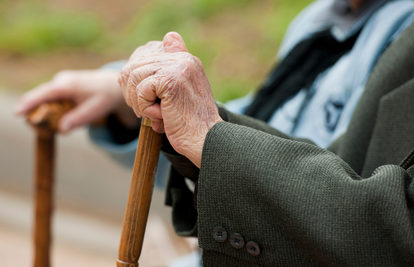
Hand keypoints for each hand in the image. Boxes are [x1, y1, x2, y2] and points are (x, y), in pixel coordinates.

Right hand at [14, 69, 132, 132]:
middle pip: (40, 96)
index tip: (16, 113)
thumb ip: (78, 119)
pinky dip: (53, 107)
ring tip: (67, 118)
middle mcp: (60, 80)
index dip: (28, 104)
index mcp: (66, 85)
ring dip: (47, 111)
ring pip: (46, 98)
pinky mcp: (61, 84)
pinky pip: (52, 97)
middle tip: (37, 127)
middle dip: (34, 111)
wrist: (112, 85)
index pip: (43, 94)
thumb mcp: (94, 110)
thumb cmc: (104, 97)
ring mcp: (60, 81)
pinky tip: (69, 113)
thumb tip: (61, 129)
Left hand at [119, 32, 222, 166]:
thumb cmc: (191, 123)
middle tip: (143, 110)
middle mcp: (183, 58)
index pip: (146, 51)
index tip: (144, 95)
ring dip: (138, 101)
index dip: (136, 74)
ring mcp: (177, 67)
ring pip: (134, 76)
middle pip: (134, 65)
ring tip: (155, 114)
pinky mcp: (170, 80)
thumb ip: (171, 69)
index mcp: (186, 59)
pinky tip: (161, 116)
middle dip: (132, 91)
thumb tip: (169, 36)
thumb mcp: (180, 93)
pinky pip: (140, 90)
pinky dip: (145, 108)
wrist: (205, 140)